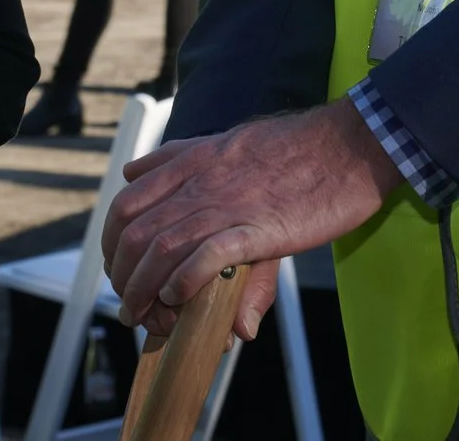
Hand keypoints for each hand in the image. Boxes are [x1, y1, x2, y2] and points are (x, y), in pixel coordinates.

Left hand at [103, 100, 399, 342]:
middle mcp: (199, 182)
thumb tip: (129, 171)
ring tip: (147, 317)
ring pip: (162, 249)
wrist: (345, 145)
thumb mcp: (222, 141)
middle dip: (124, 277)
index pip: (126, 205)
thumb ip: (174, 156)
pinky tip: (181, 298)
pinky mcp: (257, 228)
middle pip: (135, 234)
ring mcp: (227, 204)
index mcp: (189, 162)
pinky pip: (207, 257)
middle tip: (131, 306)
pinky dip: (185, 281)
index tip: (120, 269)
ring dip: (146, 290)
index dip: (113, 244)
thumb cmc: (290, 148)